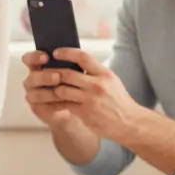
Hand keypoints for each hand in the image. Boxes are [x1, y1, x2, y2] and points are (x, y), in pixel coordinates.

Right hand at [22, 51, 80, 127]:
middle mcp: (33, 80)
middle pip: (32, 77)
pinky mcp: (37, 108)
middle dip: (45, 77)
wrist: (77, 104)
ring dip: (50, 93)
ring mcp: (33, 95)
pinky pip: (42, 107)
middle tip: (57, 77)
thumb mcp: (72, 69)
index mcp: (38, 67)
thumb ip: (68, 62)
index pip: (29, 59)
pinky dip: (55, 105)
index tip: (46, 57)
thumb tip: (74, 54)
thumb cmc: (73, 83)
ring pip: (36, 94)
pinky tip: (66, 103)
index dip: (35, 57)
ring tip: (64, 92)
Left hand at [24, 48, 139, 141]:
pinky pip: (64, 105)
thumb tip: (75, 61)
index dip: (66, 53)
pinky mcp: (84, 113)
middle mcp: (97, 85)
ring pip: (62, 90)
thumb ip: (94, 72)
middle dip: (53, 73)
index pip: (82, 57)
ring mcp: (90, 99)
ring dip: (53, 89)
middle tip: (44, 72)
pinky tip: (53, 102)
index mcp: (104, 74)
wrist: (129, 122)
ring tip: (48, 88)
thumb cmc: (118, 101)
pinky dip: (57, 103)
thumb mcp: (111, 81)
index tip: (56, 52)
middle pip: (67, 73)